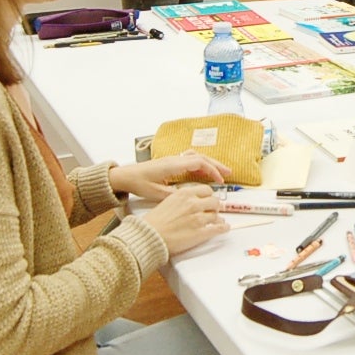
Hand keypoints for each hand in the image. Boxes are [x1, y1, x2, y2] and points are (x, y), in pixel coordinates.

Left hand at [109, 151, 230, 202]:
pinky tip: (204, 173)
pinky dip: (200, 165)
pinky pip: (190, 160)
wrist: (125, 176)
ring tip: (220, 172)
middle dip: (216, 165)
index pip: (199, 162)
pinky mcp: (171, 163)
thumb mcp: (157, 193)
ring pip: (196, 157)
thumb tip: (190, 197)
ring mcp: (173, 159)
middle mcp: (175, 159)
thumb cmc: (139, 183)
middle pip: (201, 157)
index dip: (212, 170)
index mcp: (173, 165)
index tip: (220, 180)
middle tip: (229, 173)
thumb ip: (175, 195)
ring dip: (209, 164)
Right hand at [141, 184, 228, 256]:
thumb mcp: (168, 201)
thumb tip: (192, 201)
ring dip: (218, 218)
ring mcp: (198, 218)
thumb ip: (183, 199)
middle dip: (214, 206)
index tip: (209, 199)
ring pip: (216, 215)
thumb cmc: (154, 221)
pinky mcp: (200, 233)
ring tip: (218, 221)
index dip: (209, 196)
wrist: (149, 235)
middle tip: (213, 210)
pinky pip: (218, 228)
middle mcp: (193, 204)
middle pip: (214, 201)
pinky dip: (223, 228)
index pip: (206, 190)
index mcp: (184, 194)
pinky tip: (224, 228)